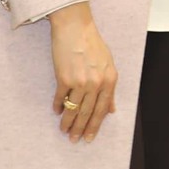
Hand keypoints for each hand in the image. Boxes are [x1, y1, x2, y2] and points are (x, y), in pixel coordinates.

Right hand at [47, 2, 118, 142]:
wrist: (75, 27)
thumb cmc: (92, 43)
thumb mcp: (108, 64)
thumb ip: (110, 88)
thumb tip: (112, 110)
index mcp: (110, 80)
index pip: (102, 110)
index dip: (95, 126)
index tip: (89, 138)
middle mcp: (96, 83)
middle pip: (87, 113)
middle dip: (80, 128)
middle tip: (74, 140)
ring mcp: (80, 81)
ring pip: (73, 109)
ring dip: (67, 122)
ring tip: (64, 131)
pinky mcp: (63, 78)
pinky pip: (61, 98)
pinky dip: (58, 106)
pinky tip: (56, 112)